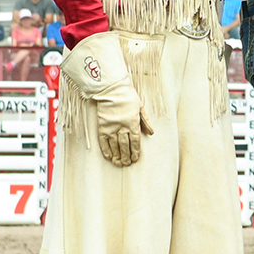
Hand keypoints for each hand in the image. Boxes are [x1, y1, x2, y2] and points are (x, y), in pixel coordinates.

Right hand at [62, 32, 154, 167]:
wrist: (111, 89)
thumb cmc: (128, 97)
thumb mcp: (140, 107)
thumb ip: (145, 121)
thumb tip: (151, 133)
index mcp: (133, 122)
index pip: (135, 141)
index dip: (136, 151)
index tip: (136, 158)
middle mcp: (122, 126)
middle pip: (125, 145)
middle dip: (127, 156)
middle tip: (127, 164)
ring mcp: (111, 127)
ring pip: (114, 145)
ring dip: (117, 155)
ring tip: (119, 163)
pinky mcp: (102, 126)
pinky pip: (103, 141)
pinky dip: (106, 149)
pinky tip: (108, 156)